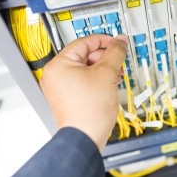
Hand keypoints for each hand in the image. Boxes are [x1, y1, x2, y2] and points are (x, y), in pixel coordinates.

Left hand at [40, 34, 127, 150]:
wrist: (86, 136)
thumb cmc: (89, 110)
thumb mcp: (107, 73)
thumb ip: (115, 52)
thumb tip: (120, 40)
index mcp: (59, 64)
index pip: (84, 42)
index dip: (104, 41)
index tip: (117, 43)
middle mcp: (56, 74)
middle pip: (85, 55)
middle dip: (106, 59)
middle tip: (119, 63)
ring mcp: (61, 87)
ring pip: (87, 68)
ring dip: (104, 69)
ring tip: (116, 76)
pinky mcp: (68, 97)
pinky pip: (84, 80)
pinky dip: (98, 80)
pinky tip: (110, 84)